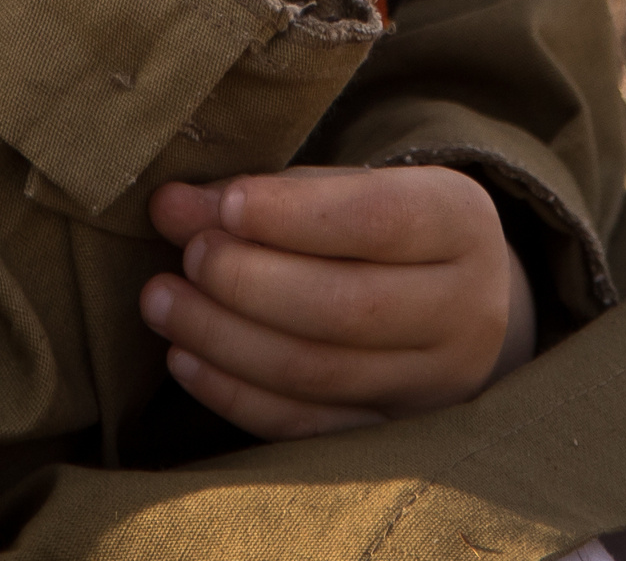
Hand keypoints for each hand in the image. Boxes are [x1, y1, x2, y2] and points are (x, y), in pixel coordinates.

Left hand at [142, 166, 536, 439]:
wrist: (459, 301)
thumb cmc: (383, 226)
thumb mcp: (350, 188)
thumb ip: (270, 194)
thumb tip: (175, 205)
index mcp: (460, 223)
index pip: (378, 220)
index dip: (293, 215)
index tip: (224, 203)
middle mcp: (464, 310)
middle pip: (347, 307)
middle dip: (248, 281)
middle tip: (185, 254)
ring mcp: (433, 385)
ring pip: (318, 372)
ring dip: (224, 337)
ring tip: (160, 299)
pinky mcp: (392, 437)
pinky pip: (304, 427)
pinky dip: (235, 394)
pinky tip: (183, 358)